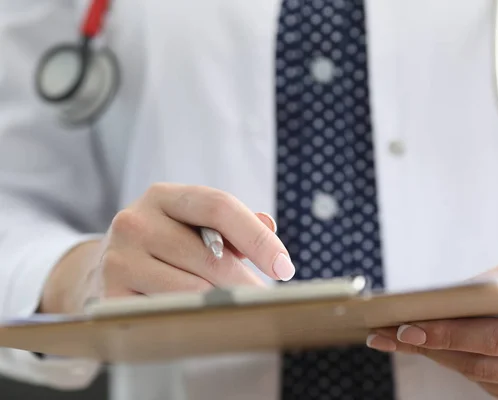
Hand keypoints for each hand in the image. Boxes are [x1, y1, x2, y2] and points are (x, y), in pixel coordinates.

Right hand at [41, 183, 294, 313]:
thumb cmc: (159, 247)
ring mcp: (118, 259)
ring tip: (240, 314)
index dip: (258, 238)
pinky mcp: (109, 296)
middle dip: (246, 284)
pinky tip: (206, 324)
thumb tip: (269, 226)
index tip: (283, 267)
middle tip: (267, 302)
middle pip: (211, 256)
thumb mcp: (188, 224)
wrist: (98, 272)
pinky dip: (193, 321)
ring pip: (192, 290)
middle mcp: (135, 221)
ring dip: (222, 306)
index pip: (219, 207)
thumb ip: (229, 225)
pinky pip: (167, 315)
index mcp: (163, 197)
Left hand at [366, 255, 497, 399]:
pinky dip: (462, 364)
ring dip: (440, 358)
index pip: (496, 341)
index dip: (448, 336)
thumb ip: (486, 290)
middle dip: (431, 349)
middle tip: (388, 334)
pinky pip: (492, 385)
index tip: (408, 329)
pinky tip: (435, 348)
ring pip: (482, 380)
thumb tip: (436, 309)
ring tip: (401, 339)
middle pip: (482, 366)